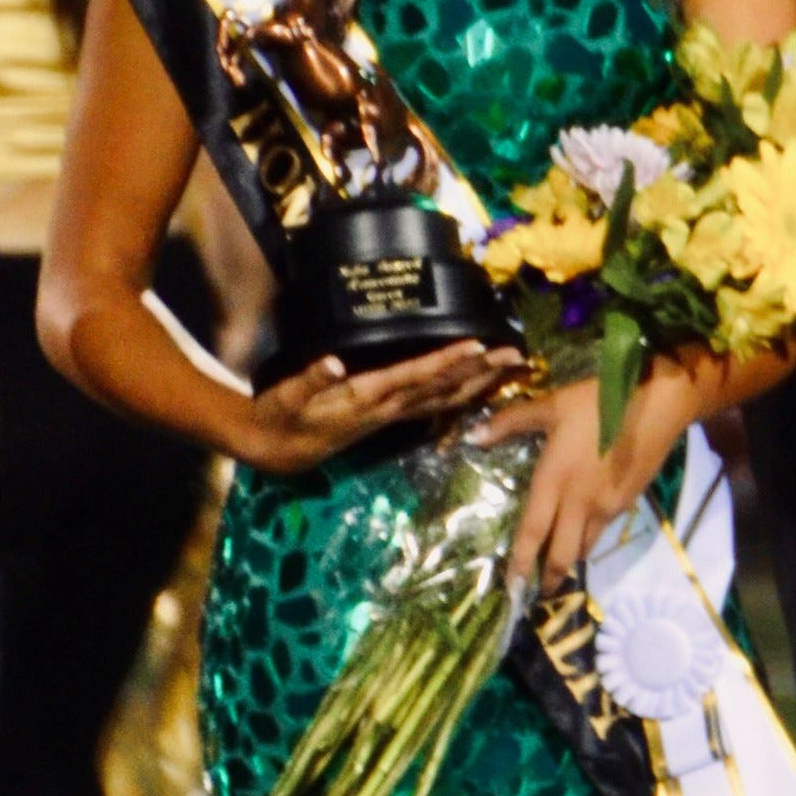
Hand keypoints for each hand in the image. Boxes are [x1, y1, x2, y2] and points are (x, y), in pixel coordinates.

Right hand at [231, 338, 518, 479]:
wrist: (279, 450)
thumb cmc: (281, 417)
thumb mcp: (287, 397)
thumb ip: (311, 379)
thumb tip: (333, 361)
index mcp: (367, 396)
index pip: (415, 376)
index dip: (446, 361)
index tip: (476, 345)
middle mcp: (388, 407)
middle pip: (443, 388)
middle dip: (480, 371)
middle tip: (516, 355)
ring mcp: (392, 414)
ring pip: (445, 398)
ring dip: (479, 383)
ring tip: (511, 367)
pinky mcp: (390, 416)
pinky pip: (435, 405)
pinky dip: (462, 394)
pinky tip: (481, 387)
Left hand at [494, 362, 699, 590]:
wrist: (657, 405)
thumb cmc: (598, 403)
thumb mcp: (551, 406)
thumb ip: (510, 422)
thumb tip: (472, 436)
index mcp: (554, 480)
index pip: (532, 531)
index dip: (520, 561)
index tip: (511, 585)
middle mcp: (578, 502)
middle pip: (561, 554)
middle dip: (549, 577)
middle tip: (539, 591)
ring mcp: (605, 506)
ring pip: (584, 547)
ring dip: (570, 560)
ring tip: (560, 566)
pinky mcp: (627, 502)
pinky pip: (602, 531)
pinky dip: (589, 539)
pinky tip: (585, 532)